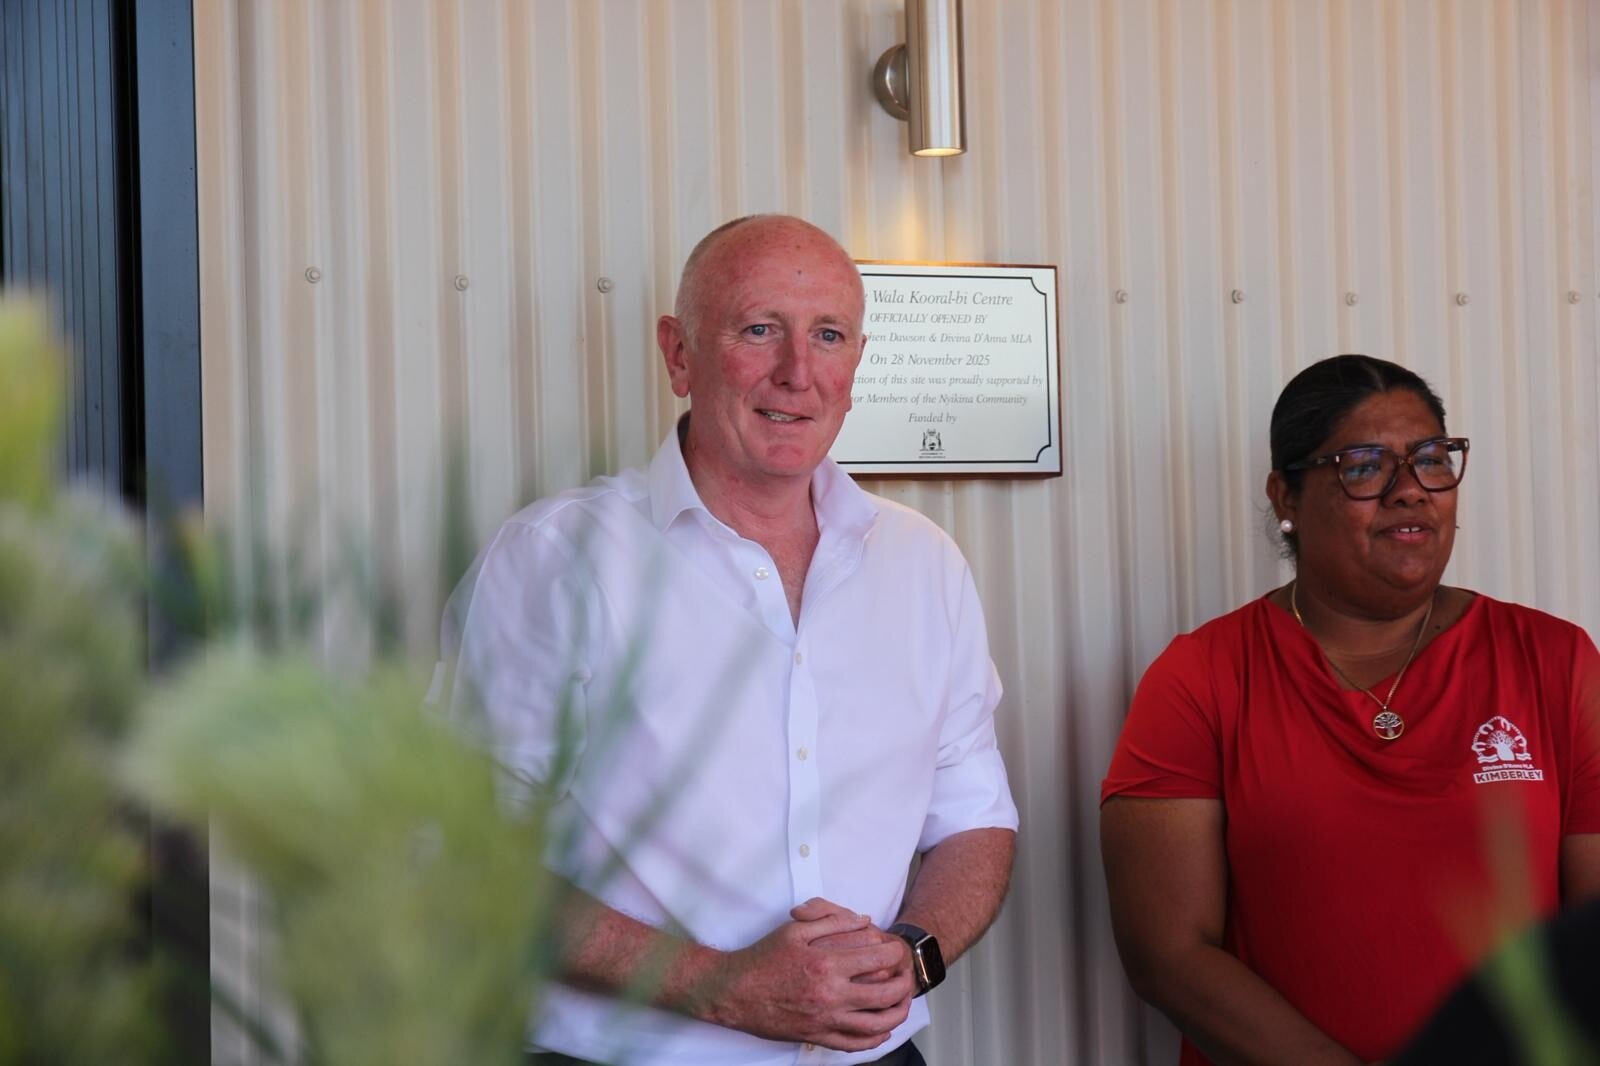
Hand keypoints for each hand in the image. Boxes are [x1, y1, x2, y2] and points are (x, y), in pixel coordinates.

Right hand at [700, 897, 914, 1050]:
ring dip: (896, 1014)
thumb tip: (863, 921)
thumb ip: (832, 921)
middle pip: (884, 994)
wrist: (734, 992)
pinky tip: (881, 1031)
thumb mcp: (795, 930)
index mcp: (827, 964)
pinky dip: (873, 1040)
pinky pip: (853, 1044)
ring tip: (903, 1004)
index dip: (894, 952)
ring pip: (875, 1023)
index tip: (897, 949)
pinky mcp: (817, 1036)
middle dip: (903, 984)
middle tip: (907, 977)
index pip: (876, 958)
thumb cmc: (763, 959)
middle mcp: (831, 994)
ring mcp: (825, 1019)